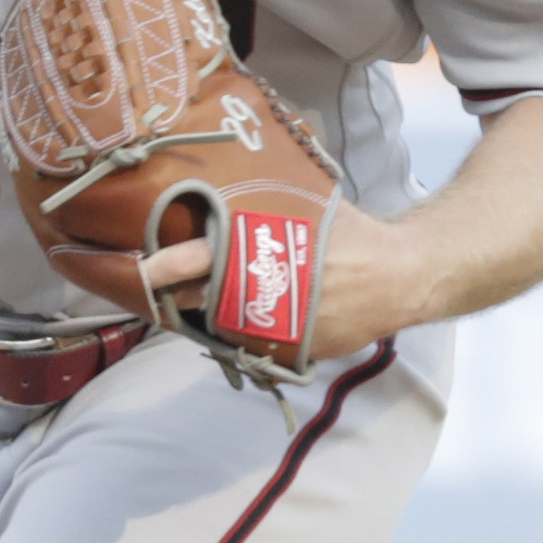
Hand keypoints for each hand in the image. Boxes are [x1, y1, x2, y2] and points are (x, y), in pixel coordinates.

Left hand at [135, 194, 423, 367]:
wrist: (398, 277)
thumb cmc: (348, 234)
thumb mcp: (303, 209)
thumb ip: (261, 210)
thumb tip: (222, 189)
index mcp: (264, 253)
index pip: (203, 260)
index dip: (167, 266)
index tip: (144, 265)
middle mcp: (265, 295)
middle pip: (200, 302)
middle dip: (169, 298)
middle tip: (146, 288)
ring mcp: (276, 330)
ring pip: (218, 328)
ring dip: (196, 317)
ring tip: (176, 302)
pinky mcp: (290, 353)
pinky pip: (248, 346)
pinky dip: (232, 333)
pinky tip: (222, 321)